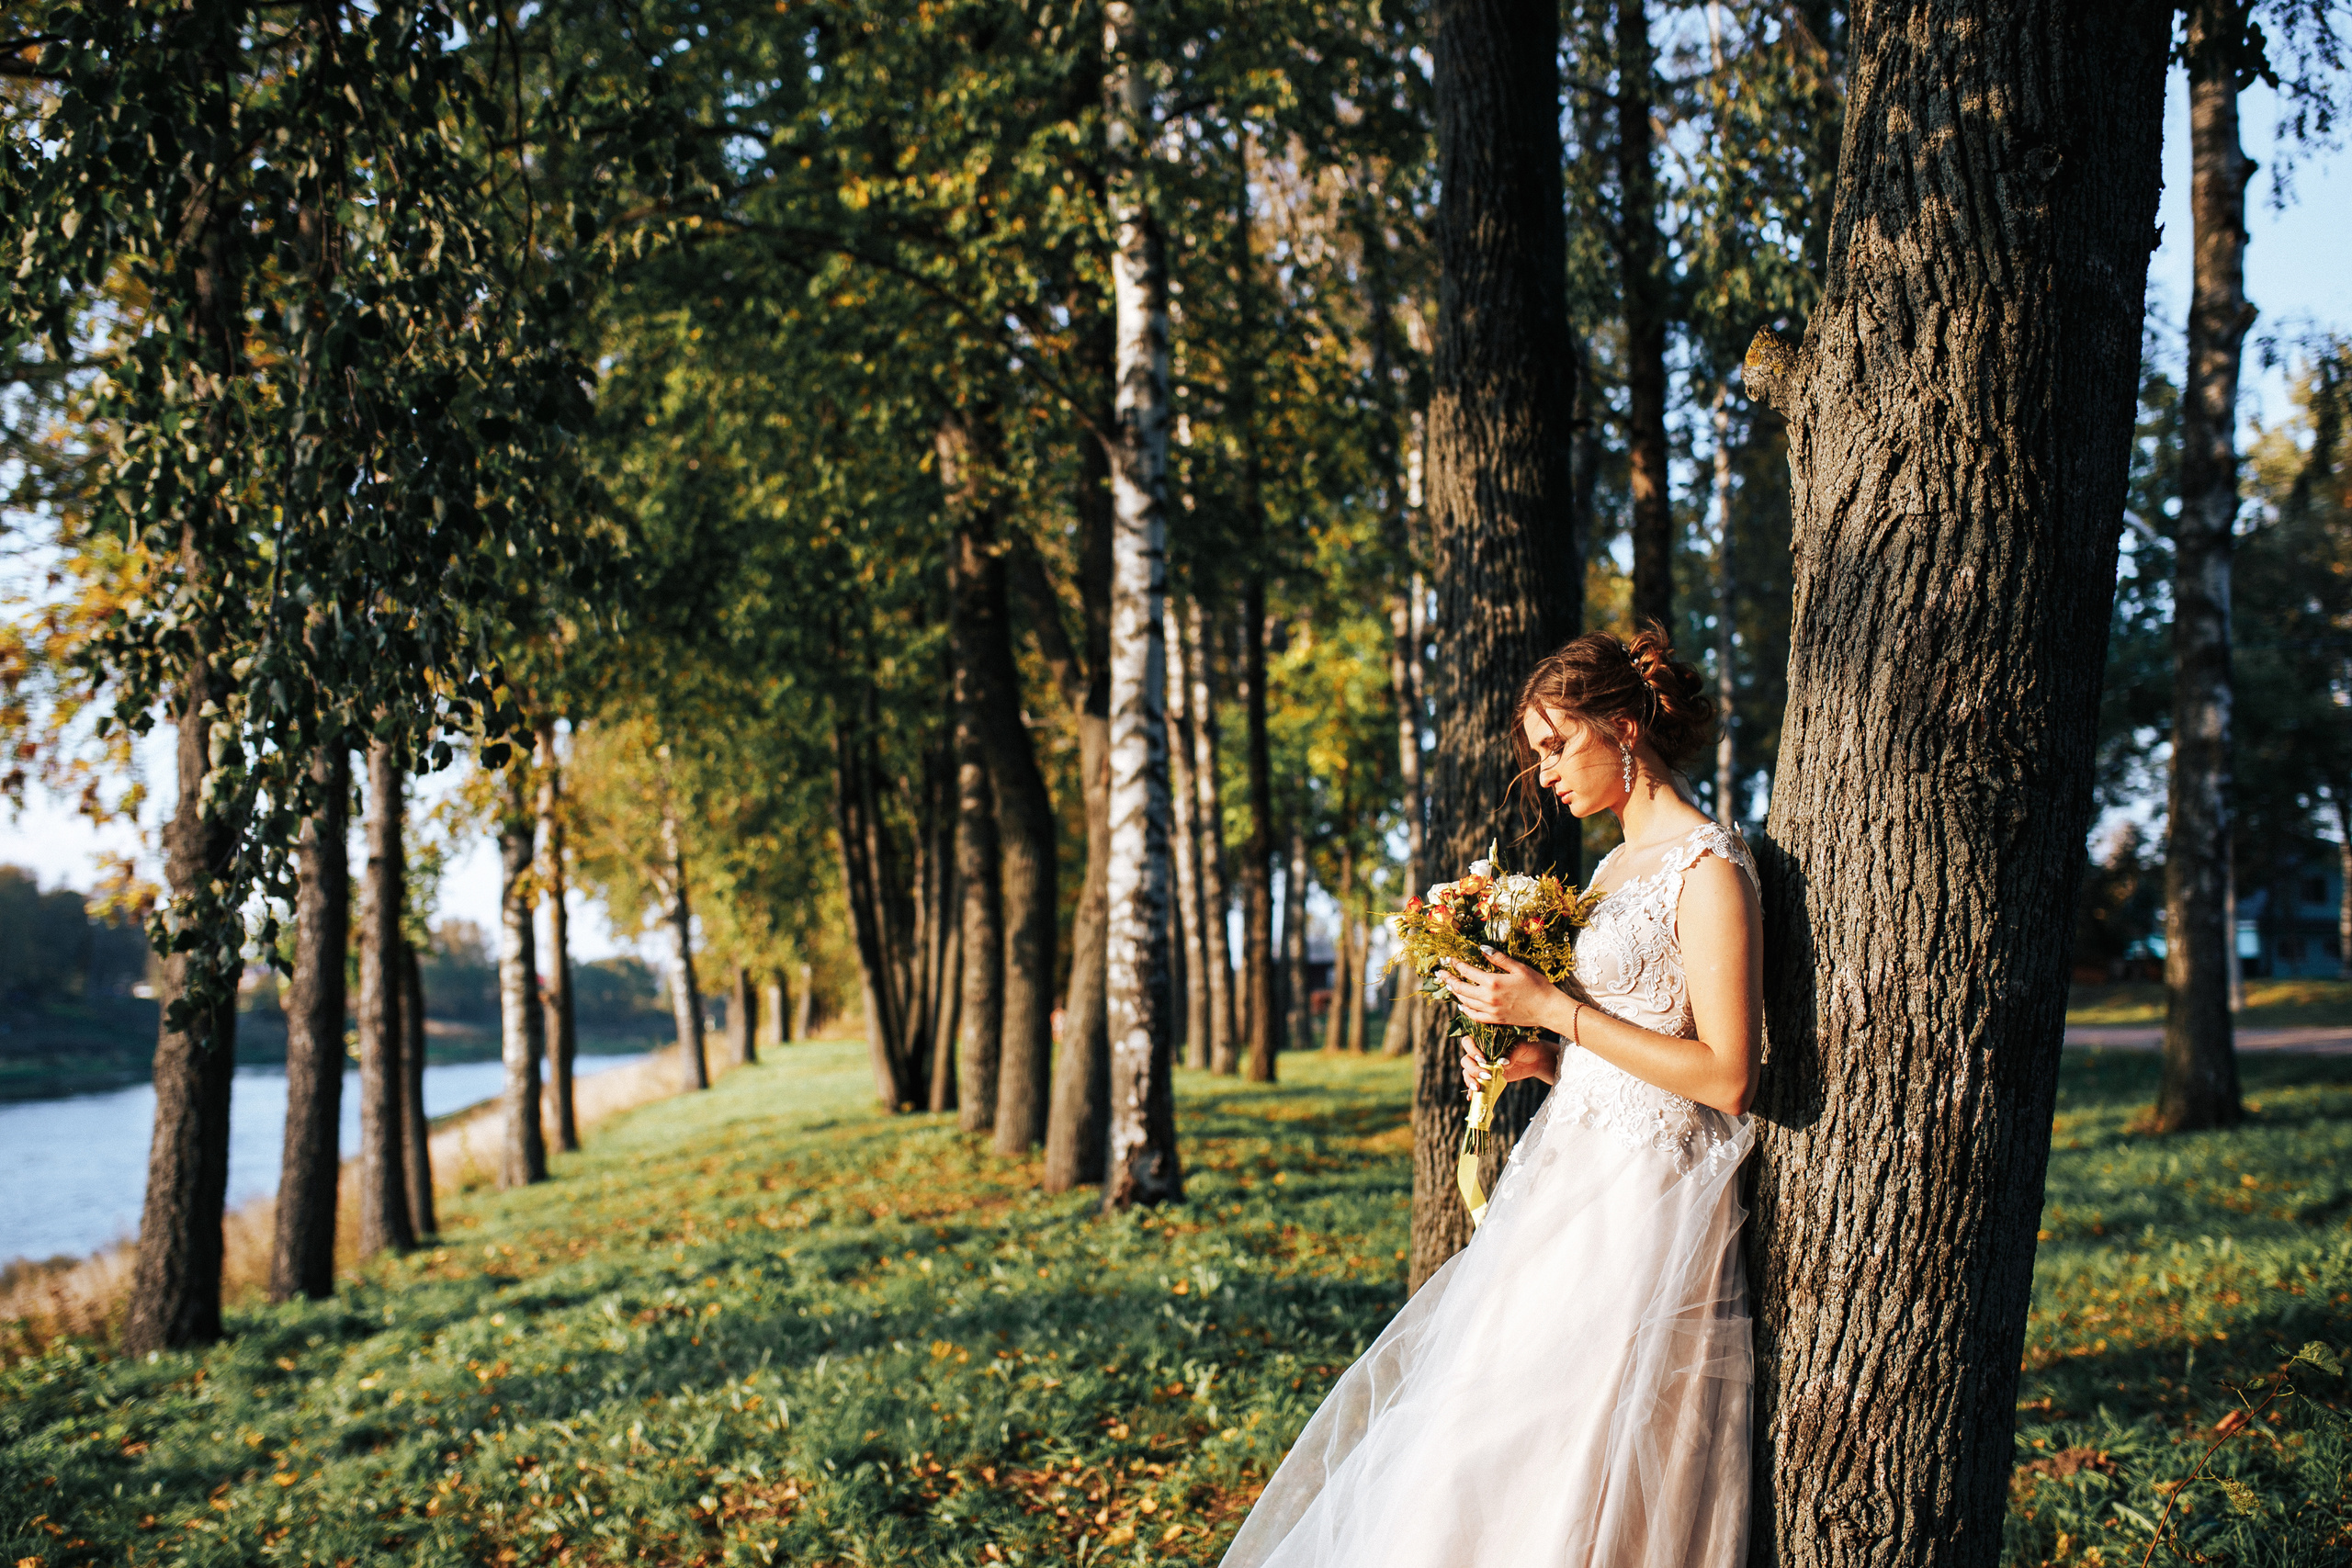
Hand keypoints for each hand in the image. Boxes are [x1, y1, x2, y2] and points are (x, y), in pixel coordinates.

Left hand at [1441, 949, 1563, 1032]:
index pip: (1467, 971)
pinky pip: (1474, 1016)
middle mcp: (1488, 998)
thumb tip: (1481, 948)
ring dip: (1455, 993)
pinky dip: (1465, 1010)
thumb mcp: (1518, 967)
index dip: (1456, 964)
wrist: (1548, 1009)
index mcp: (1492, 982)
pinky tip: (1462, 1005)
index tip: (1449, 959)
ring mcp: (1491, 1011)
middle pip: (1460, 988)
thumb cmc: (1537, 985)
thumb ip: (1498, 958)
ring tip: (1450, 986)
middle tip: (1440, 973)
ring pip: (1465, 1002)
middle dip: (1449, 979)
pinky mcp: (1495, 1020)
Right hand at [1458, 1036, 1561, 1095]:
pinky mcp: (1488, 1078)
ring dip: (1470, 1080)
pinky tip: (1472, 1097)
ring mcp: (1483, 1066)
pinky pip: (1475, 1084)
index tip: (1482, 1059)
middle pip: (1466, 1060)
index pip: (1468, 1042)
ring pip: (1467, 1073)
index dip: (1471, 1050)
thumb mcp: (1521, 1046)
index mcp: (1485, 1041)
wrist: (1536, 1059)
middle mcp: (1480, 1053)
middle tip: (1487, 1076)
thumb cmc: (1527, 1047)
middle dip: (1473, 1069)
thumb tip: (1502, 1063)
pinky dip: (1472, 1091)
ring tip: (1479, 1088)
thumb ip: (1510, 1053)